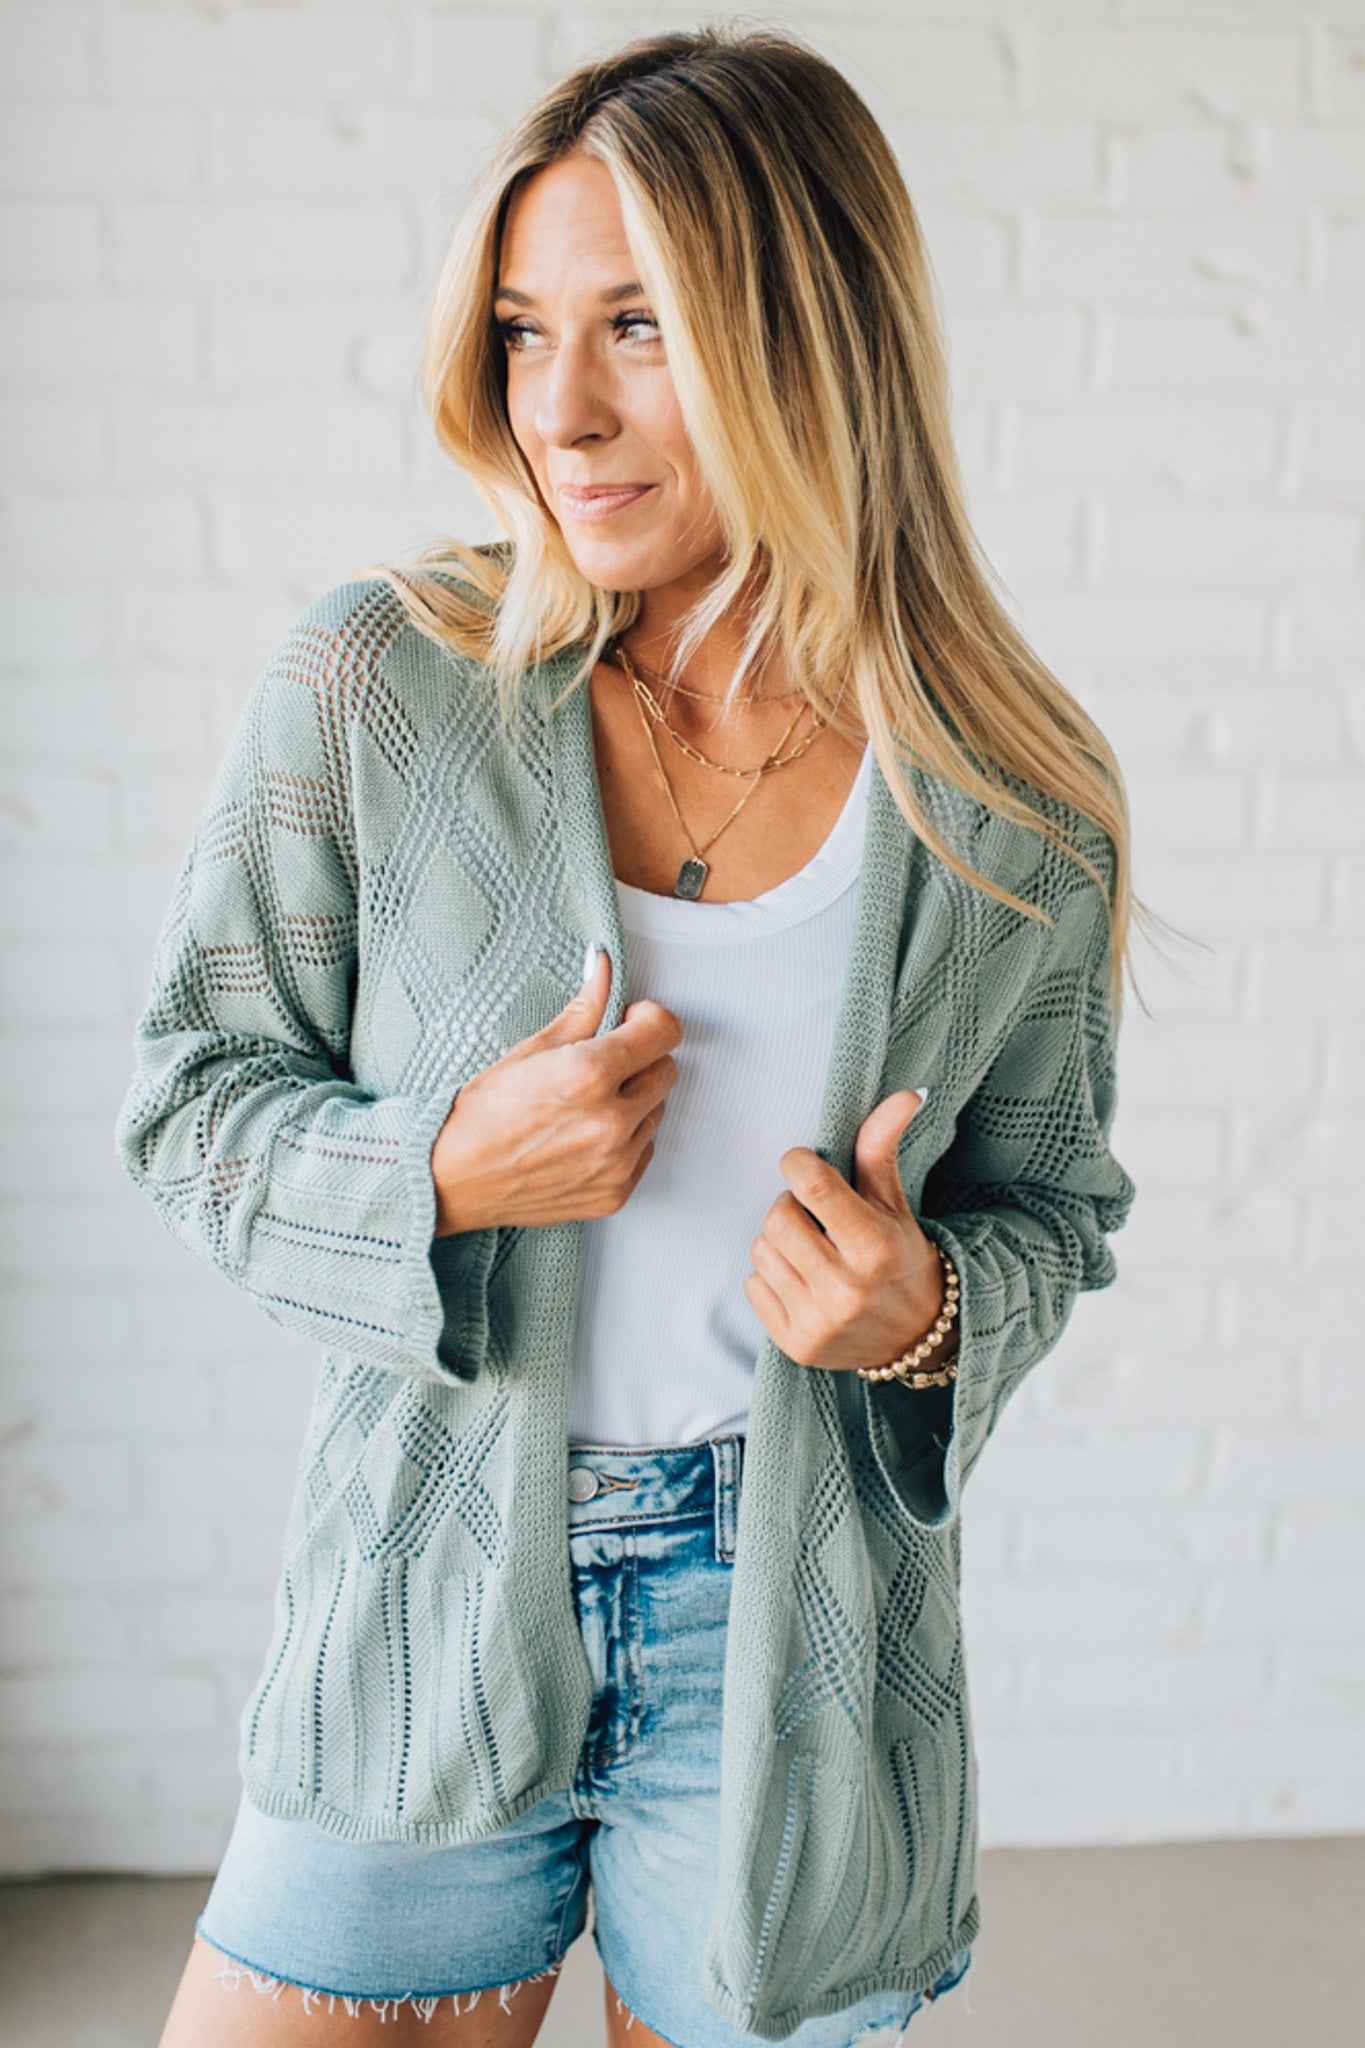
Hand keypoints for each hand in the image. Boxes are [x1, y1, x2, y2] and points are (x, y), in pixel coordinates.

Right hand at [430, 947, 681, 1233]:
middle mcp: (610, 1122)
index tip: (631, 1019)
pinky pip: (644, 1150)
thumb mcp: (531, 1050)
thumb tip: (603, 966)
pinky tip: (584, 1135)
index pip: (664, 1030)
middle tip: (601, 1063)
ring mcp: (616, 1163)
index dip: (648, 1018)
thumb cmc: (479, 1116)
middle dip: (641, 1059)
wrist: (451, 1181)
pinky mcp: (615, 1193)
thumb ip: (583, 1007)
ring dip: (633, 1101)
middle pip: (667, 1070)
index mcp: (589, 1075)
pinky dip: (625, 1140)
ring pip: (657, 1111)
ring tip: (584, 1105)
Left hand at [743, 1090, 944, 1372]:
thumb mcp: (893, 1203)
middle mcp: (847, 1289)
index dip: (797, 1163)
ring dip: (778, 1243)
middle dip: (789, 1207)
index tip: (801, 1163)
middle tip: (812, 1216)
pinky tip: (803, 1282)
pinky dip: (770, 1278)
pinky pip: (753, 1286)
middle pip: (777, 1218)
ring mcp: (819, 1321)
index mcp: (875, 1248)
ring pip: (761, 1250)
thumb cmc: (899, 1257)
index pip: (812, 1185)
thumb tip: (908, 1094)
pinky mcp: (796, 1344)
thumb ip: (882, 1149)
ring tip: (811, 1251)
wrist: (914, 1335)